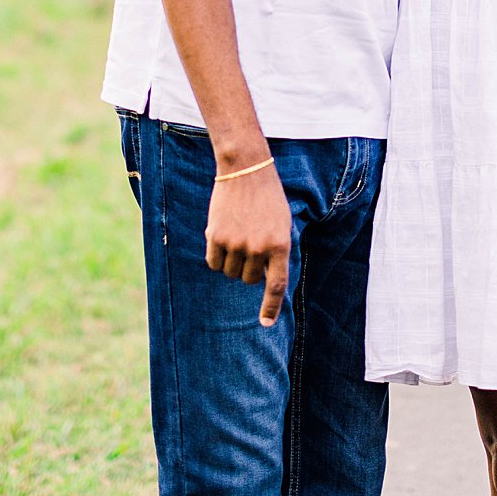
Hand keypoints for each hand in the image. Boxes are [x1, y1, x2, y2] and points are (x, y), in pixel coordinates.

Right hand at [204, 160, 291, 323]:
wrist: (246, 172)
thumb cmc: (268, 200)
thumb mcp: (283, 225)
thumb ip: (276, 252)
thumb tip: (265, 280)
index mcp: (281, 246)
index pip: (276, 286)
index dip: (270, 307)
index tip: (266, 323)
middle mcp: (258, 248)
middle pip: (249, 280)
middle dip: (251, 270)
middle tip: (252, 247)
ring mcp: (235, 244)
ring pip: (230, 273)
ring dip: (233, 263)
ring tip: (240, 238)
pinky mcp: (215, 237)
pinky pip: (213, 263)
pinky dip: (217, 258)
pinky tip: (222, 239)